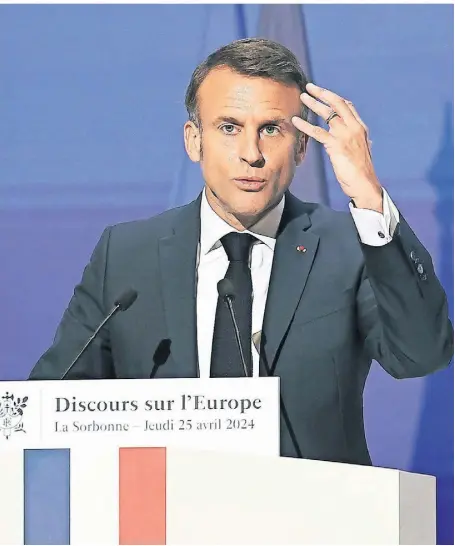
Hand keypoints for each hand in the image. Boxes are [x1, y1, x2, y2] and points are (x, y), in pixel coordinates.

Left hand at [292, 82, 382, 211]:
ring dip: (313, 104)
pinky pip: (318, 132)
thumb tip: (354, 141)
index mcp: (361, 128)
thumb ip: (355, 143)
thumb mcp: (360, 153)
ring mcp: (346, 136)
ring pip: (328, 114)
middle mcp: (354, 128)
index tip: (323, 93)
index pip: (348, 107)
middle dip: (323, 93)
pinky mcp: (336, 146)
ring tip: (302, 97)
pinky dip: (306, 125)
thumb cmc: (361, 173)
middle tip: (309, 86)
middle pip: (338, 104)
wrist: (365, 185)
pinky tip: (296, 121)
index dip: (334, 98)